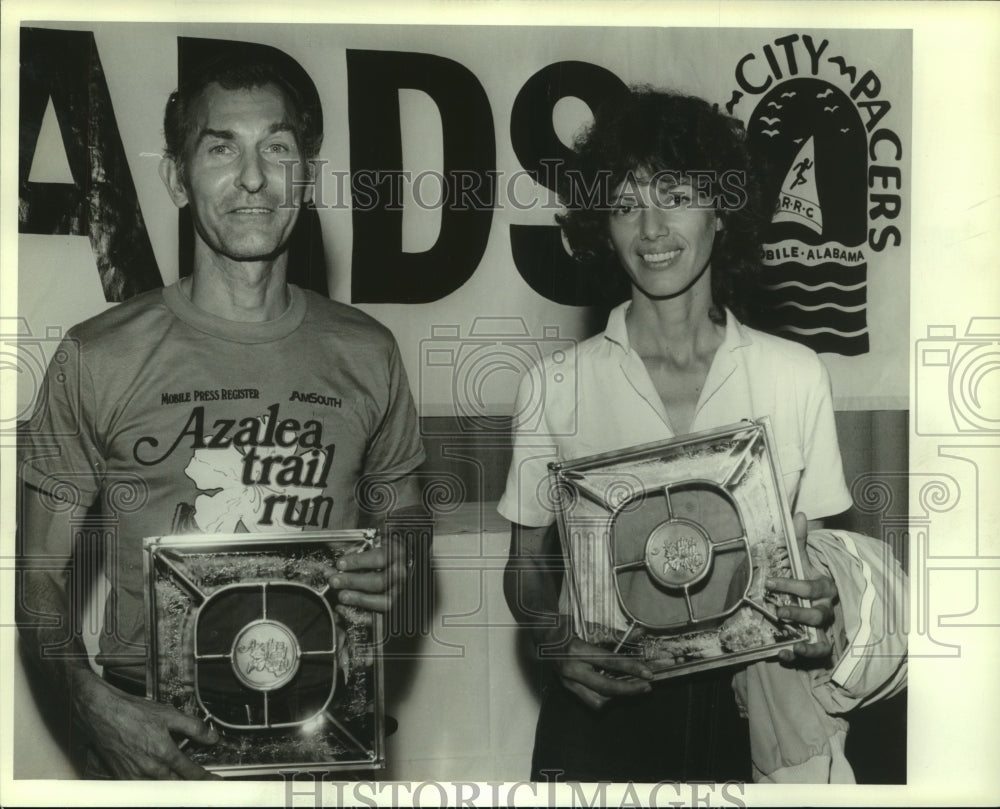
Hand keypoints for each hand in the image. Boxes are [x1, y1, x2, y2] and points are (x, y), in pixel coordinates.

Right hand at [75, 674, 219, 778]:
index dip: (205, 778)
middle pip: (176, 785)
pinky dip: (152, 784)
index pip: (191, 772)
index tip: (215, 781)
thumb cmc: (131, 713)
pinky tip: (156, 776)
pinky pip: (142, 787)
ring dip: (172, 784)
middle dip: (190, 784)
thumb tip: (212, 737)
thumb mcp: (169, 714)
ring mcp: (134, 775)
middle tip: (202, 782)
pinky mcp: (122, 777)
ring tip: (180, 778)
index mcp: (163, 753)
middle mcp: (149, 768)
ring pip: (159, 787)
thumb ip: (194, 727)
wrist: (102, 714)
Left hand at [328, 533, 408, 616]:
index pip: (380, 558)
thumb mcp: (372, 541)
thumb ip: (355, 544)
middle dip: (353, 582)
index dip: (358, 562)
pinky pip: (379, 619)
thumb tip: (332, 546)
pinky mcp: (391, 609)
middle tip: (335, 581)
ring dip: (359, 599)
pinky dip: (360, 616)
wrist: (397, 565)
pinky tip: (343, 609)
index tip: (340, 564)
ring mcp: (398, 593)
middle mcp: (400, 575)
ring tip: (341, 596)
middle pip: (379, 581)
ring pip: (383, 601)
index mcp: (397, 554)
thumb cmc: (381, 553)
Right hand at [543, 635, 654, 709]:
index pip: (610, 662)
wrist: (541, 634)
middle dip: (629, 689)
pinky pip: (589, 699)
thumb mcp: (589, 626)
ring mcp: (567, 681)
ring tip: (630, 687)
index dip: (631, 668)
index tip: (647, 673)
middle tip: (645, 686)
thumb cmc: (565, 627)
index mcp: (577, 650)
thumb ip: (615, 634)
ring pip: (598, 700)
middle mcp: (571, 669)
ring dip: (617, 697)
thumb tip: (639, 634)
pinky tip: (613, 689)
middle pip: (606, 687)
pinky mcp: (566, 687)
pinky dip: (604, 697)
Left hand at [766, 512, 837, 662]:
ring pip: (822, 636)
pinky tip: (785, 654)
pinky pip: (818, 653)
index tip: (769, 582)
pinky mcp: (819, 643)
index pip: (812, 587)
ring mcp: (825, 628)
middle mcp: (827, 609)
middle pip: (818, 614)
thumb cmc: (805, 577)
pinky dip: (803, 655)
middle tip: (778, 611)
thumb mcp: (801, 559)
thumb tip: (798, 514)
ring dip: (806, 640)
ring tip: (788, 641)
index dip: (791, 585)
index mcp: (825, 587)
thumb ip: (799, 540)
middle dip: (799, 613)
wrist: (812, 599)